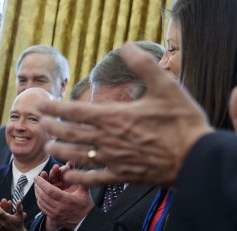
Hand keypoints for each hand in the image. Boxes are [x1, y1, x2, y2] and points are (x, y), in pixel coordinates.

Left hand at [34, 164, 93, 230]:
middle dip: (38, 187)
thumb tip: (88, 172)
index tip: (37, 177)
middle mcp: (59, 208)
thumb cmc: (85, 205)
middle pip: (43, 196)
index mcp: (66, 200)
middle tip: (35, 180)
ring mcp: (55, 214)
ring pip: (41, 202)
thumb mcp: (85, 192)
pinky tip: (39, 196)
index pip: (50, 190)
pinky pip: (43, 209)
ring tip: (36, 186)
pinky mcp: (54, 217)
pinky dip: (39, 201)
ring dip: (37, 193)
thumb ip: (83, 181)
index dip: (42, 183)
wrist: (85, 221)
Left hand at [39, 43, 212, 187]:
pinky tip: (68, 175)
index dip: (55, 108)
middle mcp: (107, 139)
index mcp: (113, 117)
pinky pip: (93, 178)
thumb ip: (144, 65)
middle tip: (42, 124)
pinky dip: (78, 177)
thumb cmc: (182, 122)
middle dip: (53, 128)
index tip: (42, 105)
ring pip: (77, 155)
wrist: (195, 158)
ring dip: (60, 150)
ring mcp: (112, 159)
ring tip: (49, 147)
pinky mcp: (121, 176)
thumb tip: (126, 47)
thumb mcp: (166, 86)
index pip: (75, 111)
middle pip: (70, 133)